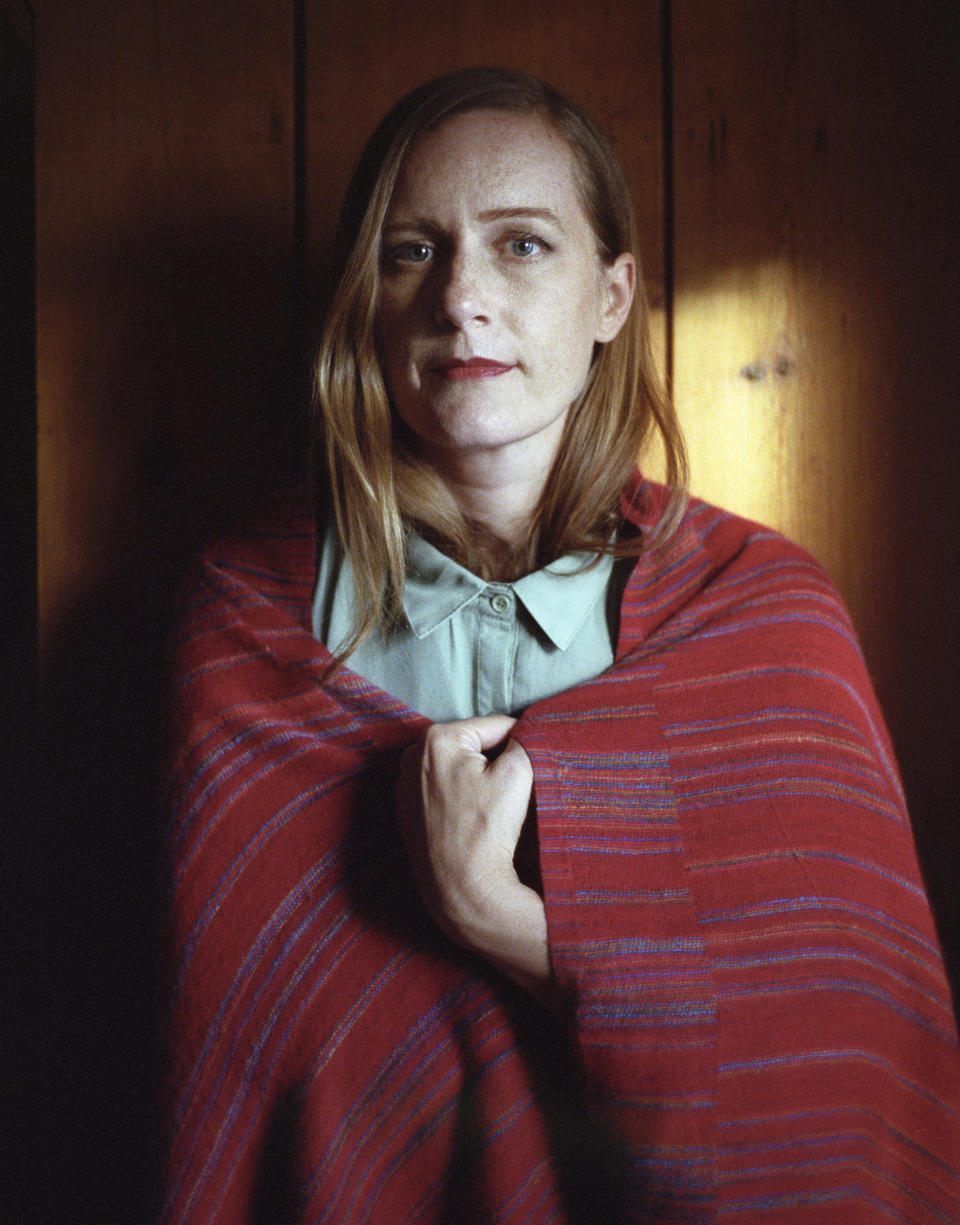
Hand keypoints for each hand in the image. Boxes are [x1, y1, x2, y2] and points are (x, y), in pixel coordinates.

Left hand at [397, 716, 554, 1003]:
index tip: (530, 765)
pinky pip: (442, 791)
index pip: (495, 726)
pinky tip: (471, 817)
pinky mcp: (406, 812)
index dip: (520, 742)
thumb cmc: (487, 829)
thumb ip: (523, 741)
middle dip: (493, 759)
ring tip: (490, 805)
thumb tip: (521, 735)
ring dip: (476, 777)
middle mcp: (413, 756)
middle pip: (472, 745)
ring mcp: (405, 785)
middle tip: (509, 787)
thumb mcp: (518, 772)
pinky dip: (458, 796)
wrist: (462, 887)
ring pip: (457, 767)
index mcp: (437, 738)